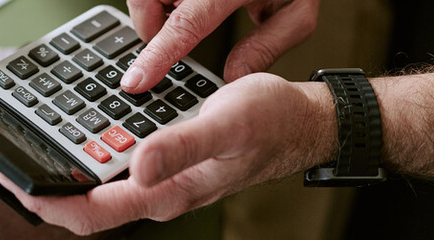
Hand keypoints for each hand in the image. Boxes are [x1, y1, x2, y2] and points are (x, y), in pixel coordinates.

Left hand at [0, 73, 335, 234]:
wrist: (301, 123)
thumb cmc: (270, 124)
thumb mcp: (225, 126)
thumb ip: (181, 147)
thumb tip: (137, 167)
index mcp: (166, 192)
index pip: (92, 214)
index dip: (48, 203)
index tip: (16, 182)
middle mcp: (160, 193)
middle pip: (89, 207)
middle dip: (48, 191)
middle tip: (14, 162)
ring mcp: (164, 182)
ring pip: (102, 190)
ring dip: (69, 174)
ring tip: (38, 150)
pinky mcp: (169, 166)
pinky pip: (121, 171)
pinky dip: (96, 158)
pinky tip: (86, 136)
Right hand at [121, 0, 318, 92]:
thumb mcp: (296, 13)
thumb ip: (265, 47)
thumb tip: (233, 77)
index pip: (184, 23)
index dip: (158, 54)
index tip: (137, 80)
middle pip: (148, 1)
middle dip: (148, 27)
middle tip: (168, 43)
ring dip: (154, 9)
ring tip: (184, 14)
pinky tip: (185, 2)